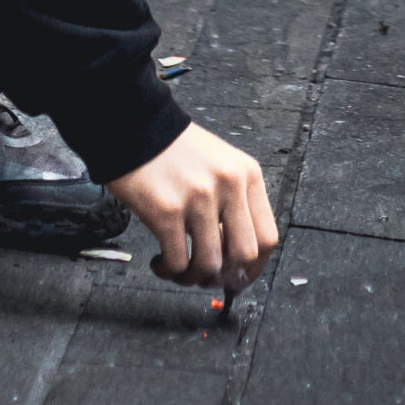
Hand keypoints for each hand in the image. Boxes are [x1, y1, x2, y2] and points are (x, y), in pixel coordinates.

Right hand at [108, 122, 278, 293]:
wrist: (137, 126)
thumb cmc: (176, 150)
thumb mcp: (222, 165)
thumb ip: (235, 202)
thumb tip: (236, 256)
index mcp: (247, 175)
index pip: (268, 236)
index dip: (254, 267)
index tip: (238, 277)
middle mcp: (229, 185)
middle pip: (244, 255)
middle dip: (225, 277)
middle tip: (206, 278)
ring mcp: (199, 198)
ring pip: (209, 265)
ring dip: (192, 278)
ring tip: (179, 270)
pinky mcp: (166, 211)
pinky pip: (176, 262)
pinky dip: (168, 271)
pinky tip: (159, 262)